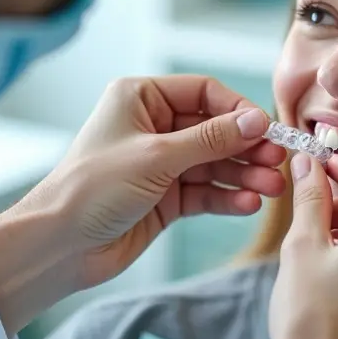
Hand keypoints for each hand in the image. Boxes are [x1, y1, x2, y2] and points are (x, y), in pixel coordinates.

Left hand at [0, 76, 285, 332]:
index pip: (203, 92)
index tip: (267, 130)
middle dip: (247, 147)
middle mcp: (152, 126)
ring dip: (244, 175)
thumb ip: (211, 139)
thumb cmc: (93, 189)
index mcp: (140, 98)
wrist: (60, 245)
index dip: (238, 110)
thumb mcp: (156, 157)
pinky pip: (206, 191)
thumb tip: (256, 121)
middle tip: (277, 164)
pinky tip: (248, 204)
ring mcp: (160, 163)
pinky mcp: (165, 197)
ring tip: (271, 190)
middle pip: (215, 129)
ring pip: (215, 163)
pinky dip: (227, 197)